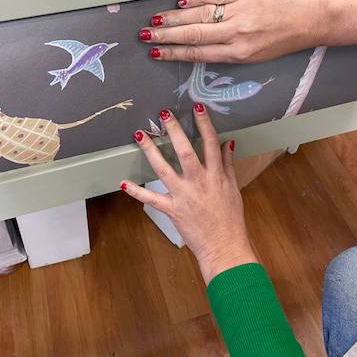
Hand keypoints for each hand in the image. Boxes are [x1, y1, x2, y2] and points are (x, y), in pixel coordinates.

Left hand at [121, 105, 256, 284]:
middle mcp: (199, 182)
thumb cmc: (231, 219)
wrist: (225, 248)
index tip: (196, 108)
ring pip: (164, 169)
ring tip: (139, 135)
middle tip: (163, 114)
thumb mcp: (234, 188)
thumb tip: (227, 143)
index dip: (204, 124)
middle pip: (184, 151)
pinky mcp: (172, 210)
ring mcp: (184, 196)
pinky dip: (136, 192)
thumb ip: (228, 164)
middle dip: (174, 131)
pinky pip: (151, 199)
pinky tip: (122, 182)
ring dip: (150, 151)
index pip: (210, 143)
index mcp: (216, 176)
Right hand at [139, 0, 356, 62]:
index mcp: (238, 53)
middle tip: (146, 35)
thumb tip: (198, 46)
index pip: (197, 52)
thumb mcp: (255, 56)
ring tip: (156, 19)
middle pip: (192, 33)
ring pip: (199, 14)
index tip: (156, 52)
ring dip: (174, 17)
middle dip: (166, 35)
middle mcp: (236, 33)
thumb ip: (227, 51)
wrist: (309, 19)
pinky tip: (181, 2)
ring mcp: (239, 11)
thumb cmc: (283, 40)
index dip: (173, 52)